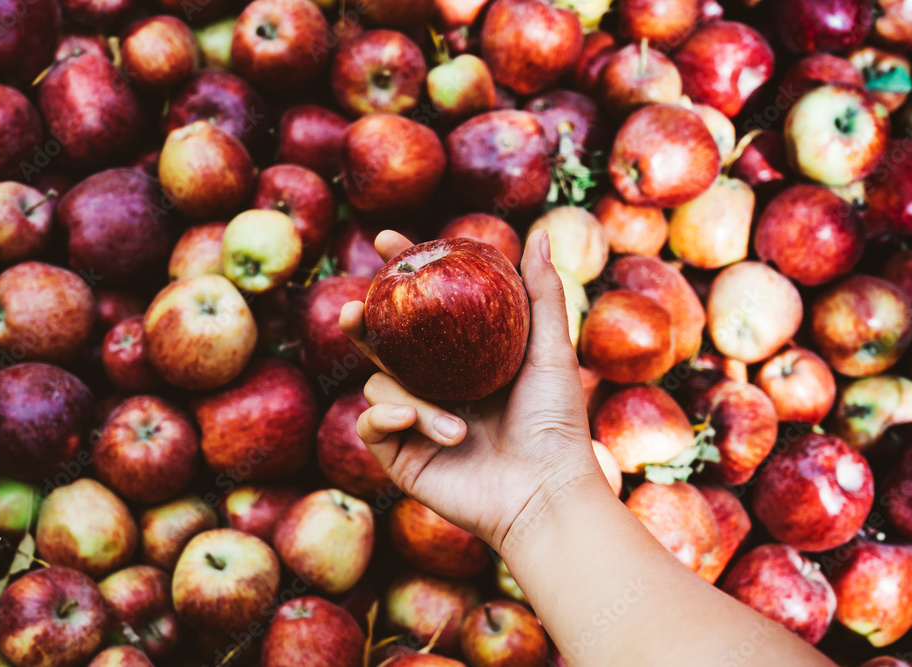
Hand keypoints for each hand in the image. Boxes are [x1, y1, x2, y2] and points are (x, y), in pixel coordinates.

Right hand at [339, 229, 603, 556]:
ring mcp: (416, 420)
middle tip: (355, 309)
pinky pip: (370, 424)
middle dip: (362, 320)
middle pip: (383, 342)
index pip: (425, 308)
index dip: (402, 273)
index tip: (388, 241)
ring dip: (413, 400)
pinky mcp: (401, 455)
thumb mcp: (550, 351)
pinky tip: (410, 423)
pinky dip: (386, 417)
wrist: (545, 493)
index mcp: (465, 358)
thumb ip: (541, 294)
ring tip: (458, 427)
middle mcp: (436, 385)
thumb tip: (540, 233)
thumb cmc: (556, 423)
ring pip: (380, 384)